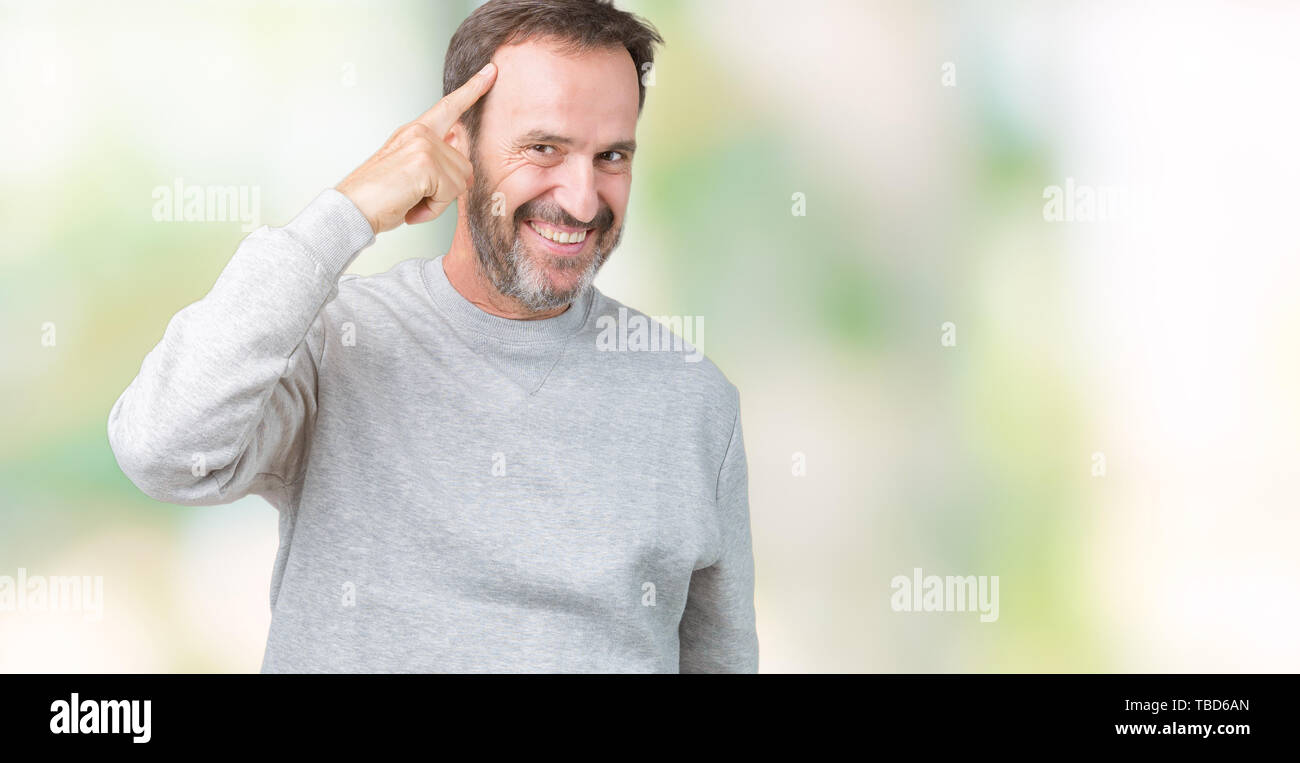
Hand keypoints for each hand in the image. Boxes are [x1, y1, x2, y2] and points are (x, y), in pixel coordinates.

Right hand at [335, 62, 496, 233]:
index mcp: (415, 132)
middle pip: (464, 166)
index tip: (491, 71)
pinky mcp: (426, 162)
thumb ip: (435, 158)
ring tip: (410, 200)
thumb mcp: (410, 172)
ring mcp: (423, 145)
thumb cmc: (378, 196)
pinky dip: (433, 209)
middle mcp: (420, 133)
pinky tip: (411, 206)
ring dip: (438, 202)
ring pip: (460, 182)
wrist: (351, 209)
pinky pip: (450, 194)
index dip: (472, 90)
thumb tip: (459, 153)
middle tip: (415, 195)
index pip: (449, 107)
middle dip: (446, 191)